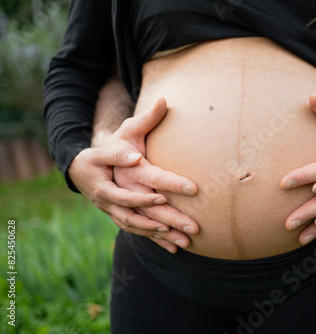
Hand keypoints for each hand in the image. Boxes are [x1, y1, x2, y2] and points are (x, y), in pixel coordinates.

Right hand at [69, 98, 198, 252]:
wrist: (82, 168)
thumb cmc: (109, 146)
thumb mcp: (124, 131)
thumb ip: (144, 120)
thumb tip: (162, 104)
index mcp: (117, 173)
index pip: (148, 179)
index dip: (169, 184)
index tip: (193, 188)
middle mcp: (113, 196)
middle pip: (144, 210)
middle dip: (170, 219)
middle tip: (195, 226)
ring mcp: (114, 209)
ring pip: (140, 226)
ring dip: (163, 235)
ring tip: (186, 240)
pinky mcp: (118, 216)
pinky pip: (137, 231)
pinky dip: (154, 240)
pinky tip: (174, 248)